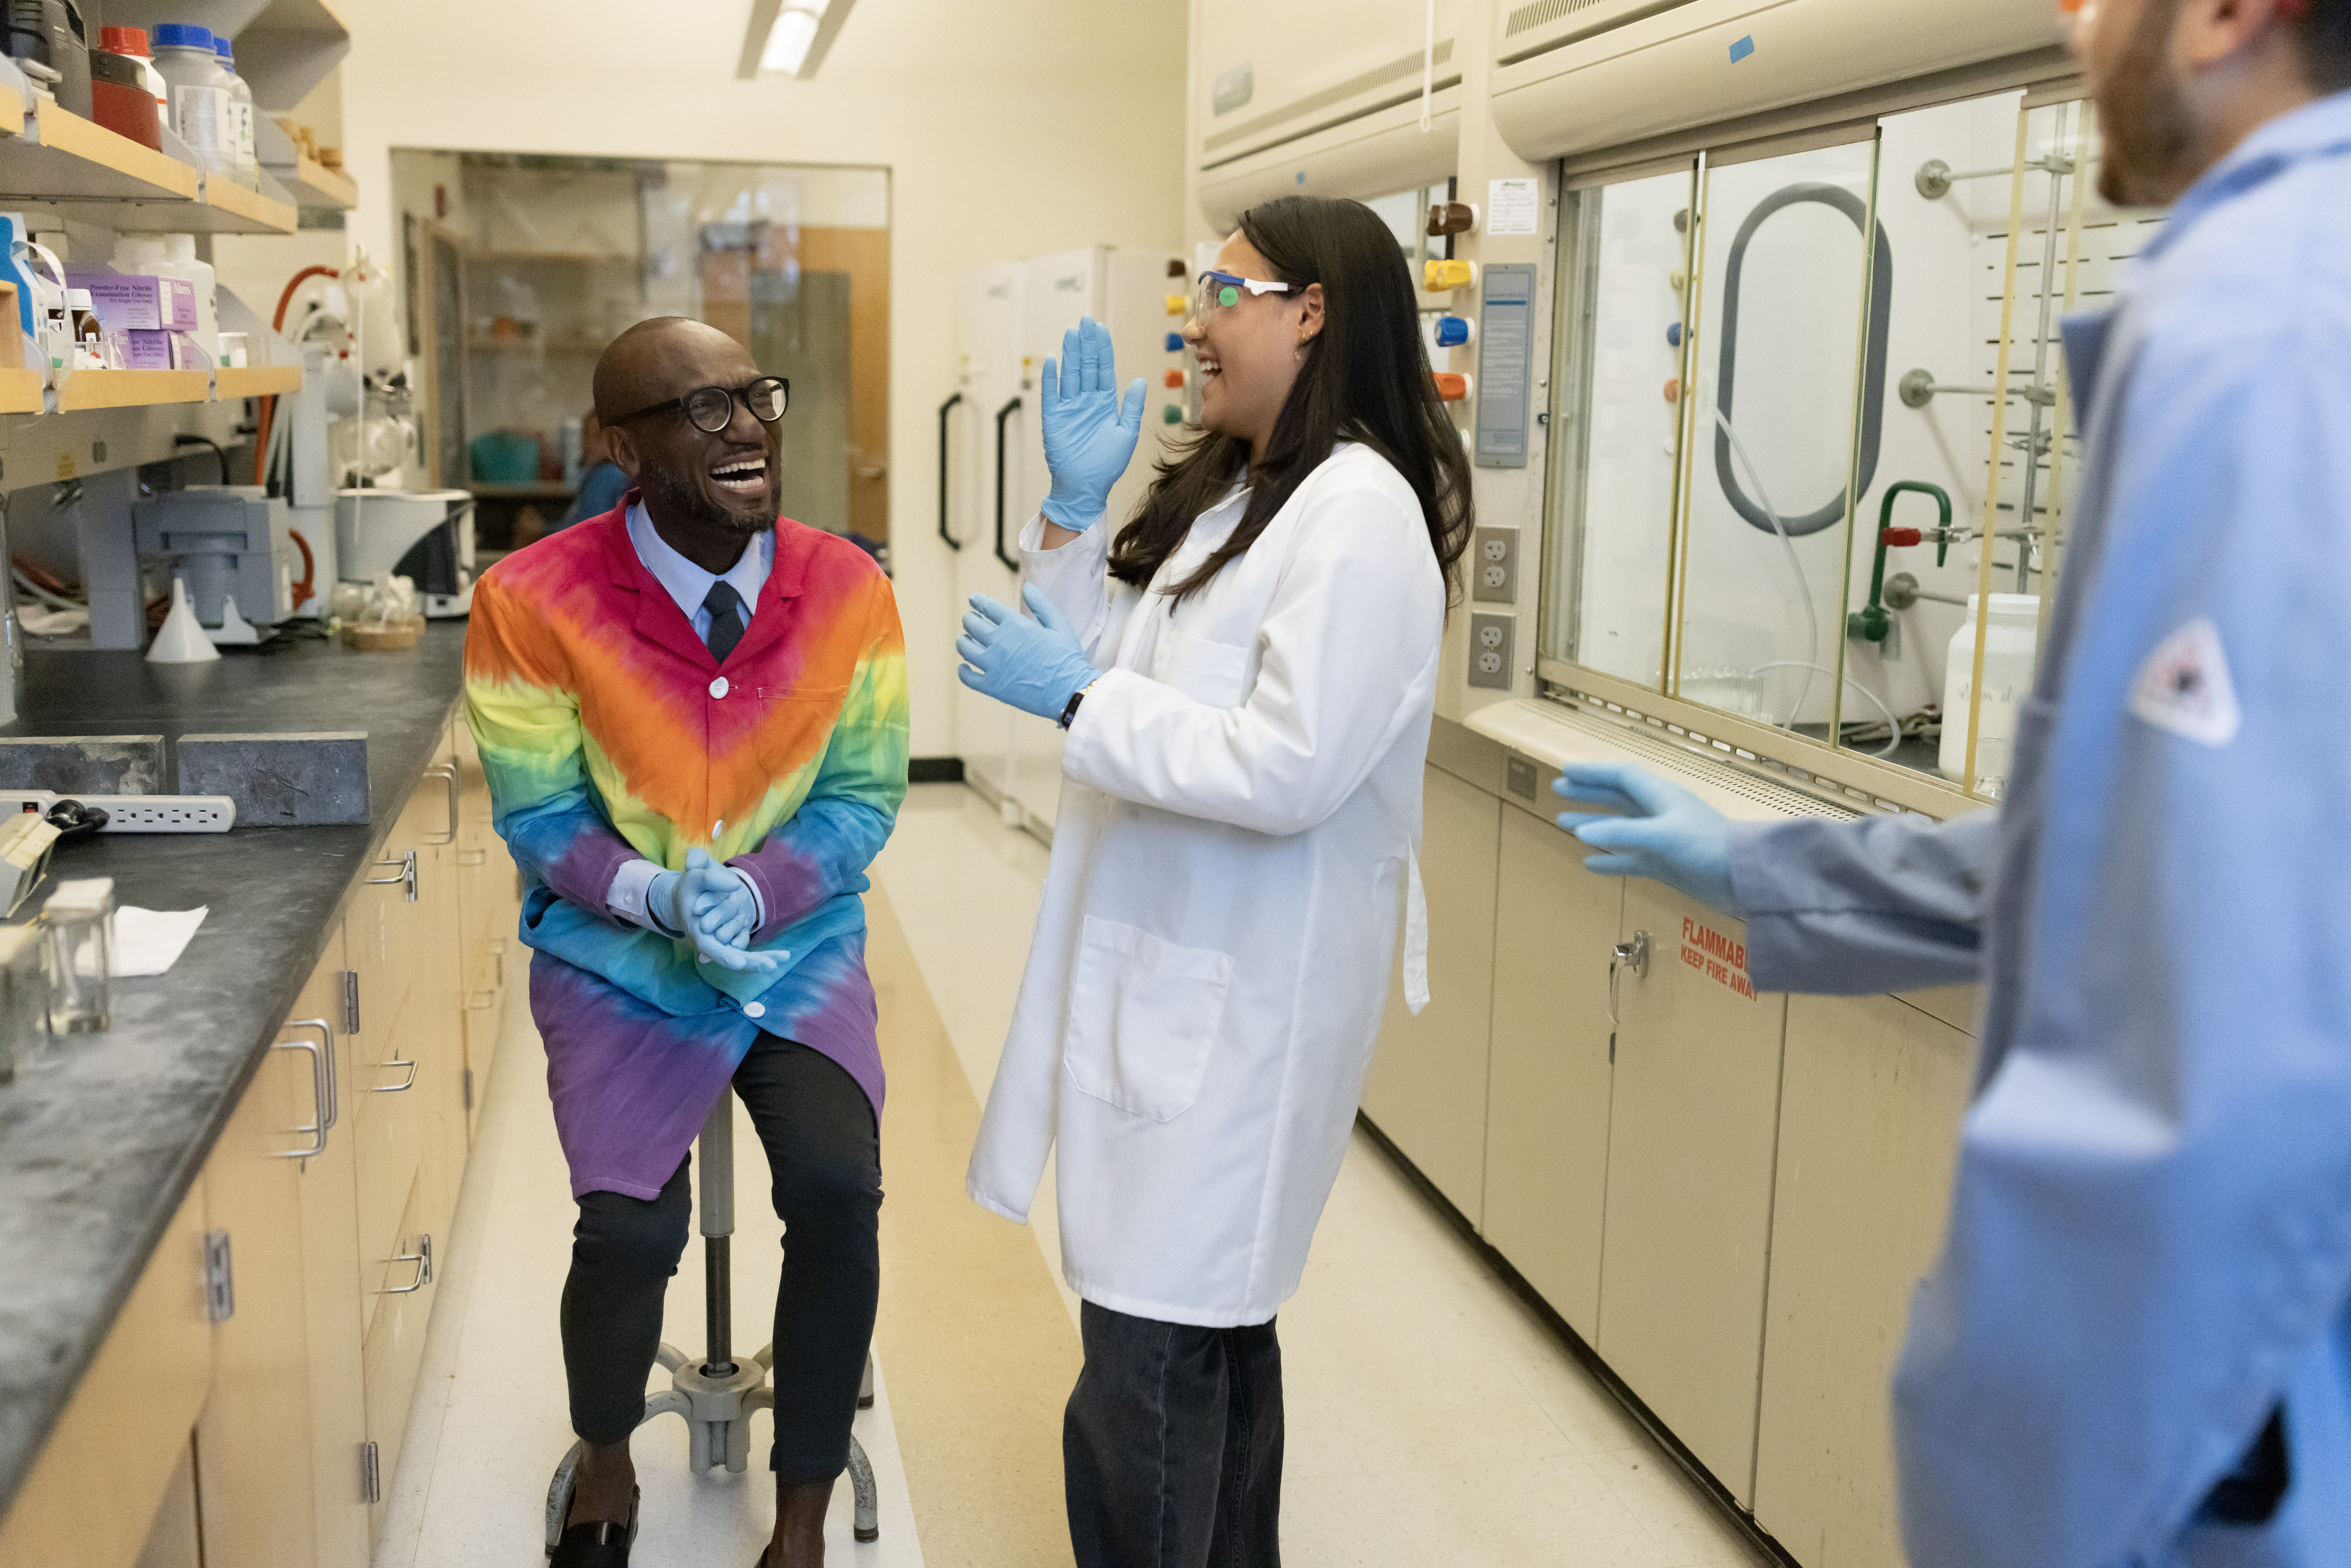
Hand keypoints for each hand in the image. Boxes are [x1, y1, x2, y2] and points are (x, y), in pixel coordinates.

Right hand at [651, 849, 785, 972]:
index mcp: (697, 931)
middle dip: (751, 962)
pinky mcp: (733, 940)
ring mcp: (723, 943)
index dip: (724, 956)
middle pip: (731, 957)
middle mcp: (711, 942)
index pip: (710, 948)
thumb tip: (736, 885)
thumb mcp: (696, 877)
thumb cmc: (692, 886)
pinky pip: (748, 951)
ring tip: (784, 957)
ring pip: (742, 957)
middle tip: (772, 966)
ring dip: (761, 960)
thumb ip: (710, 878)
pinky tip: (782, 955)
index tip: (739, 963)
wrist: (691, 894)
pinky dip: (763, 955)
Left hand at [957, 584, 1099, 721]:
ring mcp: (994, 665)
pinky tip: (964, 666)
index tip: (974, 600)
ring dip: (963, 641)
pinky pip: (968, 677)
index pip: (988, 607)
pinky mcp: (992, 686)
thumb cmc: (1068, 658)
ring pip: (965, 648)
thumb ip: (1041, 605)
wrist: (1070, 692)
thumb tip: (1027, 587)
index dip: (978, 601)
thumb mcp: (1059, 625)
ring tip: (964, 639)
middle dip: (970, 619)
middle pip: (973, 625)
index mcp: (1016, 625)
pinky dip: (963, 670)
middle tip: (970, 619)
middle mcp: (1000, 642)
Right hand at [1039, 316, 1145, 529]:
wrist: (1085, 487)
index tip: (1100, 329)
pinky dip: (1051, 378)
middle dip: (1086, 344)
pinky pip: (1051, 394)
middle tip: (1086, 321)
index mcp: (1104, 403)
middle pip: (1086, 366)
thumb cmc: (1107, 465)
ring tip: (1072, 333)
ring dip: (1071, 354)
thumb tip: (1140, 381)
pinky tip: (1053, 360)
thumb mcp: (1126, 434)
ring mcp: (1069, 408)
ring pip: (1070, 374)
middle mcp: (1086, 401)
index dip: (1101, 349)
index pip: (1103, 369)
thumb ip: (1132, 407)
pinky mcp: (1053, 418)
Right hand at [1553, 762, 1739, 913]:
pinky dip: (1610, 859)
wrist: (1745, 877)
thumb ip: (1622, 833)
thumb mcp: (1663, 835)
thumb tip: (1580, 832)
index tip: (1567, 770)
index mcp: (1661, 797)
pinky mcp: (1665, 864)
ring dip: (1594, 824)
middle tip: (1559, 789)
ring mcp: (1661, 840)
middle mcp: (1659, 814)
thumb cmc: (1708, 846)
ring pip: (1620, 828)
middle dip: (1589, 793)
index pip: (1622, 776)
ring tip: (1564, 822)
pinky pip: (1630, 859)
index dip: (1595, 772)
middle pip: (1618, 797)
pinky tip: (1590, 864)